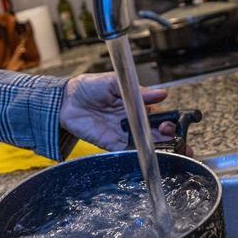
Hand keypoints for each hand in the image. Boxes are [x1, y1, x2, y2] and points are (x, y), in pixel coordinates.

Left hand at [59, 73, 174, 150]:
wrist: (66, 100)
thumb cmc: (89, 87)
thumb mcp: (114, 82)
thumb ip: (137, 91)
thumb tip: (161, 93)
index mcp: (136, 105)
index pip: (158, 115)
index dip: (168, 120)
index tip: (171, 122)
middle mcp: (132, 121)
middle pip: (155, 132)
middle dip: (167, 136)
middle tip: (169, 133)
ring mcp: (122, 133)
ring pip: (144, 144)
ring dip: (156, 147)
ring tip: (164, 146)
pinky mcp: (111, 144)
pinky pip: (126, 152)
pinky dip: (136, 155)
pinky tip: (144, 155)